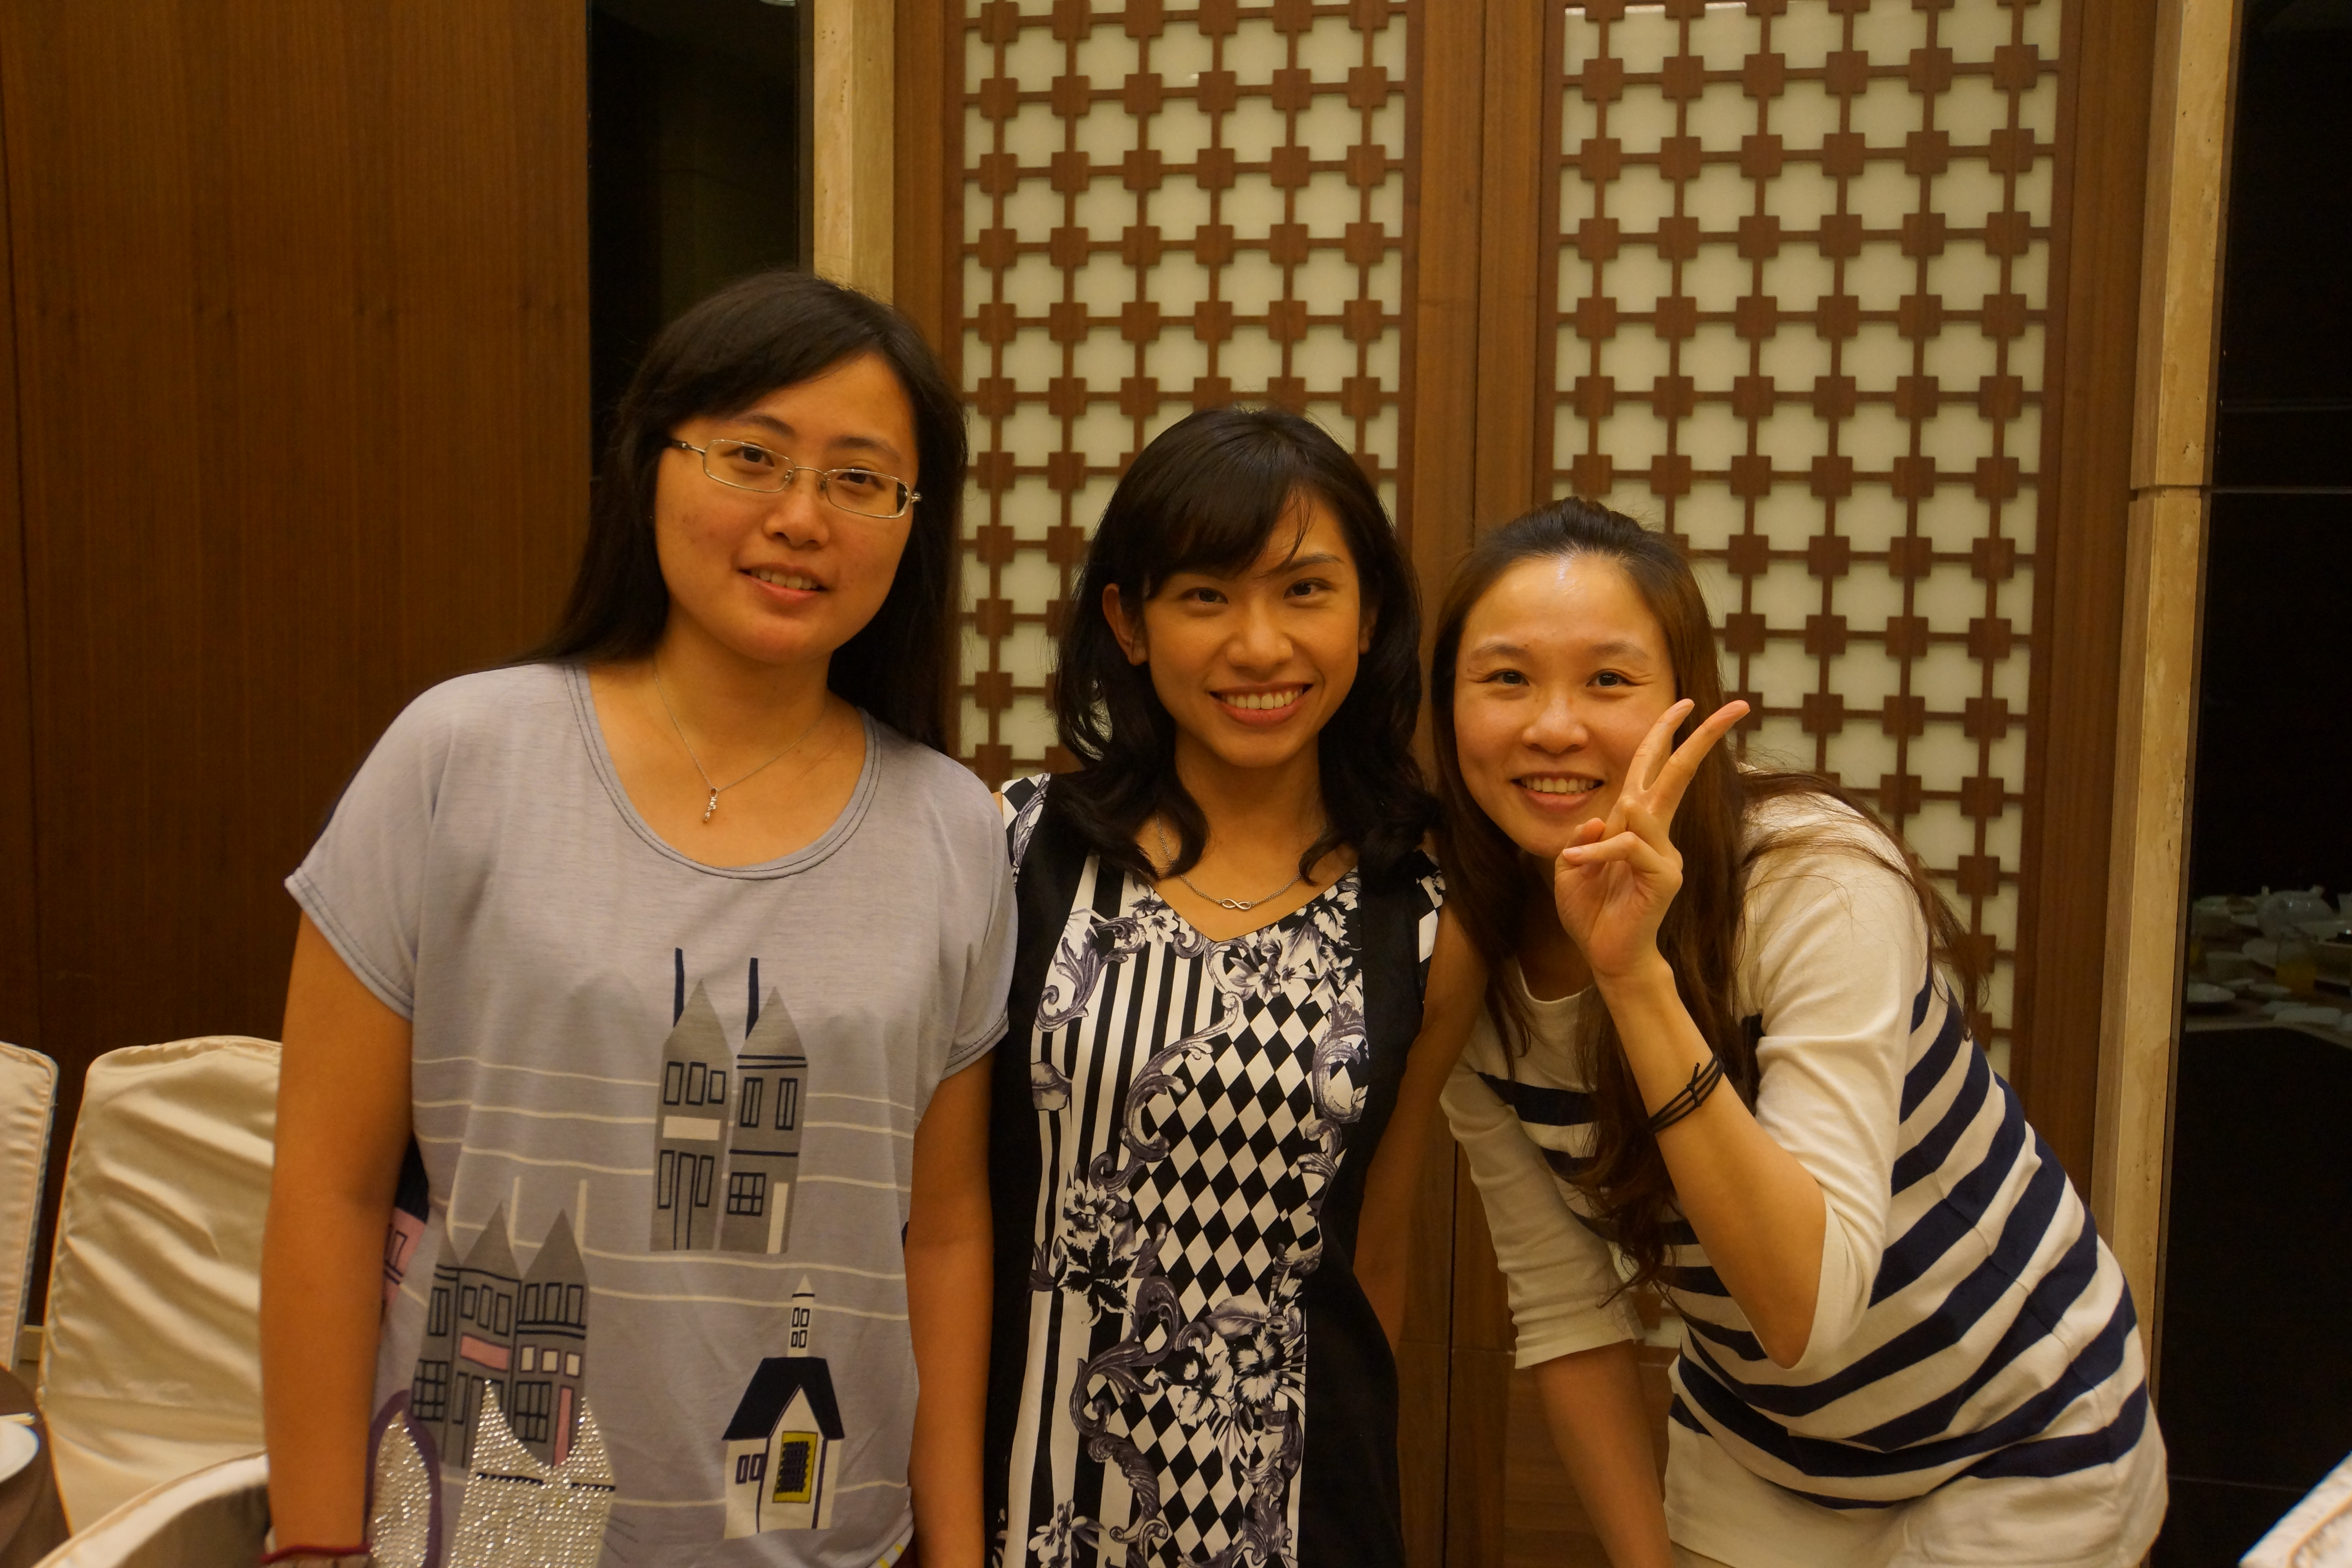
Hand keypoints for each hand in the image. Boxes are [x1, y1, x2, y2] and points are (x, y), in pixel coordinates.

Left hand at [1551, 697, 1747, 982]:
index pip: (1653, 768)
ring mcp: (1665, 854)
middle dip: (1702, 738)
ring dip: (1605, 833)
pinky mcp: (1664, 877)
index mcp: (1634, 823)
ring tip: (1580, 862)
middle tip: (1735, 706)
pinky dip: (1600, 852)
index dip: (1665, 734)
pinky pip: (1629, 846)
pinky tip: (1580, 866)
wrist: (1607, 955)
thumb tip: (1603, 817)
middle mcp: (1655, 833)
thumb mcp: (1572, 864)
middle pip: (1679, 773)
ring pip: (1644, 811)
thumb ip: (1585, 835)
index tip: (1684, 703)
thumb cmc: (1592, 910)